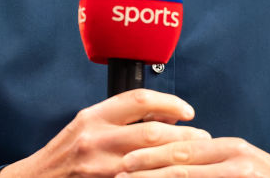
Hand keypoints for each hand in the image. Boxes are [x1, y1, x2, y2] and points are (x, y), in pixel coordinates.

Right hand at [0, 89, 211, 177]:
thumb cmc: (66, 154)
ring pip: (150, 160)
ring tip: (197, 158)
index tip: (188, 111)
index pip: (138, 99)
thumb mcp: (87, 127)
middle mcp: (95, 138)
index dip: (170, 102)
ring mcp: (98, 166)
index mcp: (93, 116)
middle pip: (151, 132)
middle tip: (203, 138)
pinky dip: (160, 177)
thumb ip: (121, 119)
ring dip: (178, 159)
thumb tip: (166, 115)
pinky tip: (175, 176)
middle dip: (183, 136)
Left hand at [118, 137, 269, 177]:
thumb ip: (213, 162)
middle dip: (147, 169)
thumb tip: (180, 160)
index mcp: (231, 149)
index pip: (184, 147)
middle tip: (119, 173)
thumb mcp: (242, 164)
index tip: (127, 161)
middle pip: (181, 163)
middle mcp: (235, 159)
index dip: (153, 154)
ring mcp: (240, 175)